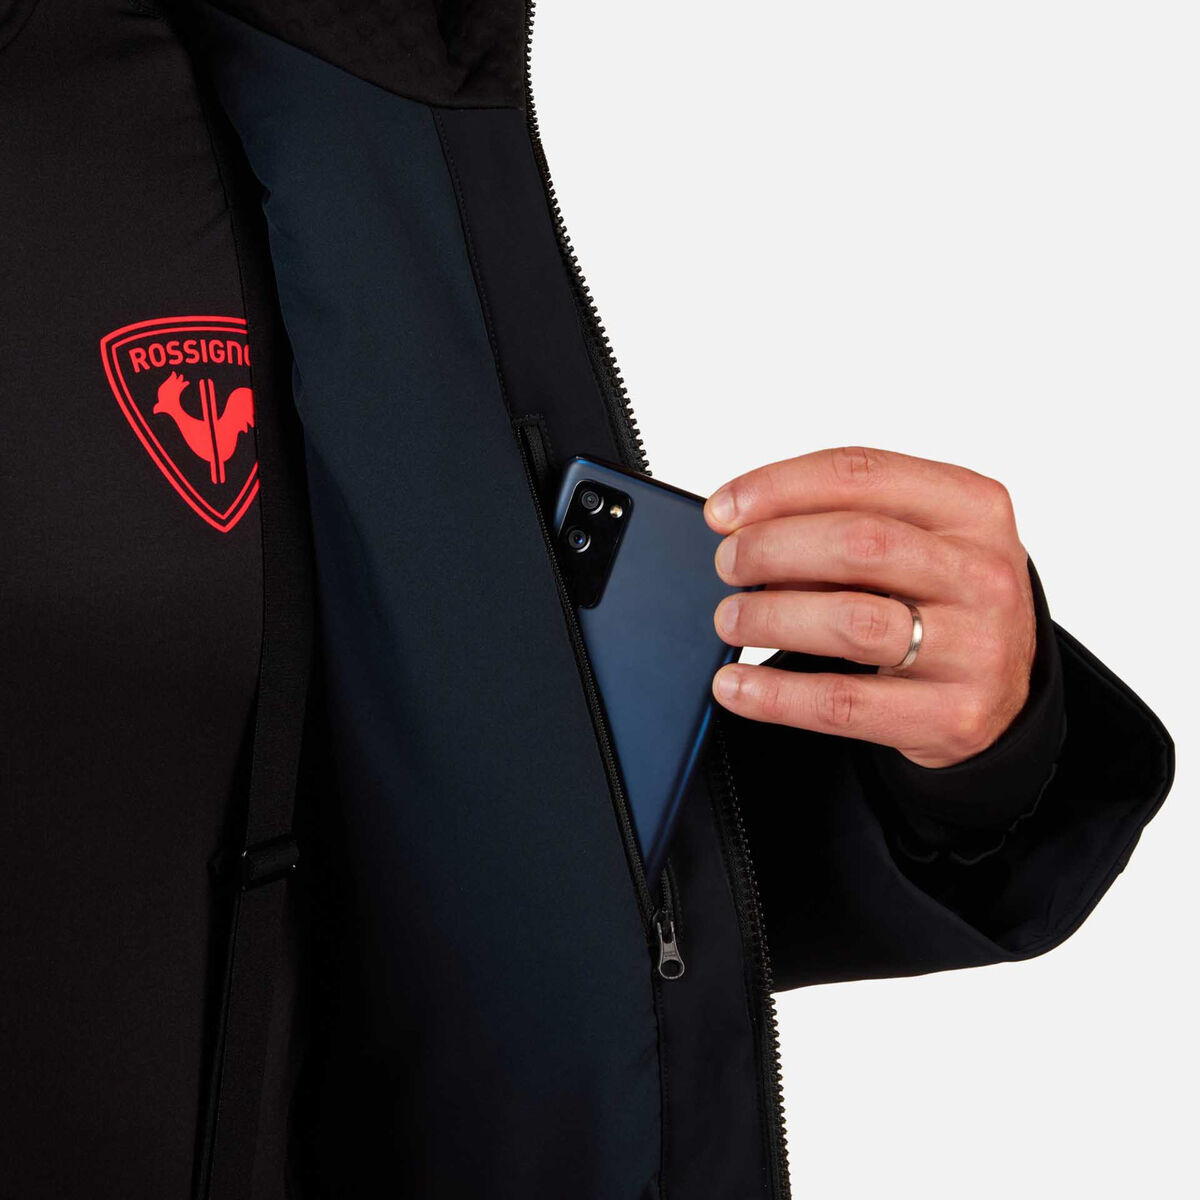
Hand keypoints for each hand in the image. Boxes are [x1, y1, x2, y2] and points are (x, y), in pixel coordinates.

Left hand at [704, 447, 1035, 767]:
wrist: (1009, 694)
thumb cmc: (942, 601)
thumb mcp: (916, 544)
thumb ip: (846, 527)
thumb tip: (744, 535)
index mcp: (972, 506)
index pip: (862, 475)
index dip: (779, 487)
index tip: (722, 509)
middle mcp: (983, 573)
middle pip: (857, 543)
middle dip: (771, 549)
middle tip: (727, 564)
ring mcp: (976, 648)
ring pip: (852, 622)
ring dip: (771, 617)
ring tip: (730, 620)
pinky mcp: (953, 715)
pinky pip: (845, 704)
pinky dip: (776, 694)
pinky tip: (735, 685)